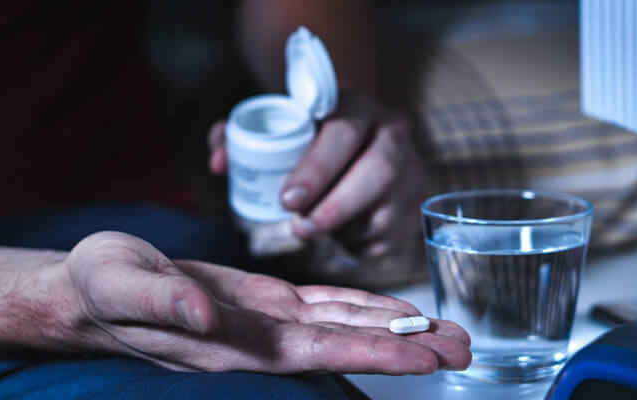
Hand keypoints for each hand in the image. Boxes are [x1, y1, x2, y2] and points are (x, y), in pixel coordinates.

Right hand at [60, 231, 470, 373]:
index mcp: (234, 341)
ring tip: (447, 333)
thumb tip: (207, 312)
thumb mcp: (118, 282)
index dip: (372, 351)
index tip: (423, 357)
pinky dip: (364, 306)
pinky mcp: (265, 300)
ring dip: (398, 328)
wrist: (91, 288)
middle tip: (465, 348)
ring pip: (345, 324)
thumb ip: (162, 300)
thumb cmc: (100, 286)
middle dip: (406, 347)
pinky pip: (324, 305)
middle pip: (348, 343)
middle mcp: (262, 338)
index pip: (317, 350)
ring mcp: (267, 321)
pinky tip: (395, 311)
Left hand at [208, 91, 428, 257]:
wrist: (353, 140)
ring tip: (314, 231)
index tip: (287, 200)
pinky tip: (340, 237)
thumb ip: (237, 138)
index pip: (344, 134)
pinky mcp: (416, 204)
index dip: (317, 169)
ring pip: (388, 208)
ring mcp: (412, 169)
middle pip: (378, 171)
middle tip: (299, 228)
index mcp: (357, 107)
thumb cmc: (305, 139)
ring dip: (346, 229)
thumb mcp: (273, 128)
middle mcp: (394, 132)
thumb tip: (220, 163)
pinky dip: (361, 245)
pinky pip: (392, 235)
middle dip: (335, 206)